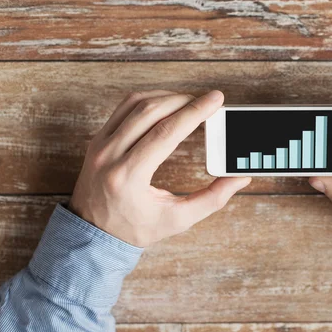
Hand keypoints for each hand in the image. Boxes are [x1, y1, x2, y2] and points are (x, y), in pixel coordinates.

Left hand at [69, 90, 250, 246]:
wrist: (93, 233)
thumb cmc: (135, 228)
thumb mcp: (177, 220)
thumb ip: (212, 199)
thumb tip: (239, 179)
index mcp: (128, 177)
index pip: (166, 132)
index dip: (194, 112)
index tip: (215, 99)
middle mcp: (110, 156)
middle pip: (151, 111)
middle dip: (185, 101)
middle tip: (208, 102)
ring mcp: (100, 145)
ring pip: (136, 104)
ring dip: (167, 97)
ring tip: (190, 103)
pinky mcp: (98, 139)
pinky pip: (124, 108)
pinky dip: (149, 101)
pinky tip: (167, 105)